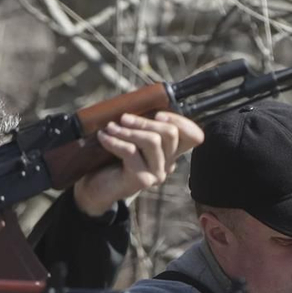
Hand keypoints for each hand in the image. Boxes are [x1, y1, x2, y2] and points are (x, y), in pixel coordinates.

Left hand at [72, 112, 204, 216]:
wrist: (97, 189)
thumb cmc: (112, 161)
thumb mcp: (131, 139)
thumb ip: (141, 127)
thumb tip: (137, 103)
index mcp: (170, 152)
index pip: (194, 137)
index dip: (182, 121)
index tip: (158, 114)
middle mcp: (168, 164)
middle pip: (171, 133)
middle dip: (145, 122)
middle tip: (124, 118)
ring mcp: (157, 174)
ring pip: (152, 141)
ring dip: (128, 130)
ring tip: (110, 127)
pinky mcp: (142, 180)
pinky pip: (131, 151)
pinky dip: (114, 141)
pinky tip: (103, 137)